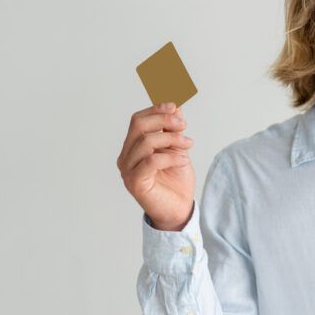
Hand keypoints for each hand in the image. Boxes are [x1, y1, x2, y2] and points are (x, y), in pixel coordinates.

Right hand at [116, 102, 195, 230]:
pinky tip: (184, 160)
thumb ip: (173, 129)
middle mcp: (126, 157)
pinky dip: (171, 157)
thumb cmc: (176, 181)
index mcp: (133, 146)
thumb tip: (175, 104)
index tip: (175, 106)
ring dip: (171, 139)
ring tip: (188, 145)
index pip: (138, 120)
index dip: (156, 109)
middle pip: (139, 126)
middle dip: (163, 120)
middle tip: (183, 125)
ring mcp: (128, 170)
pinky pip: (151, 161)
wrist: (179, 209)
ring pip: (146, 142)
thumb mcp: (178, 149)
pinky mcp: (135, 183)